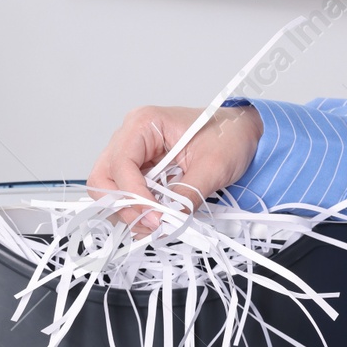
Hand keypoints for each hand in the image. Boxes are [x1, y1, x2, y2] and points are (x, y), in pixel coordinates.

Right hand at [86, 104, 263, 232]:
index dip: (133, 195)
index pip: (120, 164)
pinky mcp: (141, 171)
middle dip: (123, 205)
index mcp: (144, 123)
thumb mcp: (213, 166)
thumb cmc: (229, 136)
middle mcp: (131, 137)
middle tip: (150, 223)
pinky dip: (138, 211)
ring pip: (110, 190)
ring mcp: (134, 155)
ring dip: (129, 212)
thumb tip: (168, 220)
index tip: (155, 217)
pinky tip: (159, 217)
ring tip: (158, 223)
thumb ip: (187, 195)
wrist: (242, 133)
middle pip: (103, 178)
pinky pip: (127, 195)